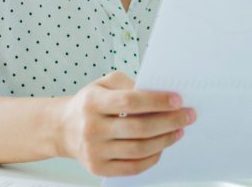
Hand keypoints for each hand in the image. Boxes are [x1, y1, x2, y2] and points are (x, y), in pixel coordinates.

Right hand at [53, 70, 195, 175]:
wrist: (63, 128)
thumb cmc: (91, 103)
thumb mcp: (105, 83)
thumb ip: (130, 84)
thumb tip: (160, 93)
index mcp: (93, 102)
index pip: (130, 102)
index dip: (157, 101)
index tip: (179, 100)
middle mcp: (91, 128)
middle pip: (139, 128)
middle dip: (169, 122)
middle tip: (189, 116)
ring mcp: (94, 151)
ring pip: (139, 149)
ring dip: (165, 140)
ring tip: (180, 130)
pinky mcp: (98, 168)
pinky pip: (132, 167)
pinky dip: (152, 158)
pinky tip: (163, 146)